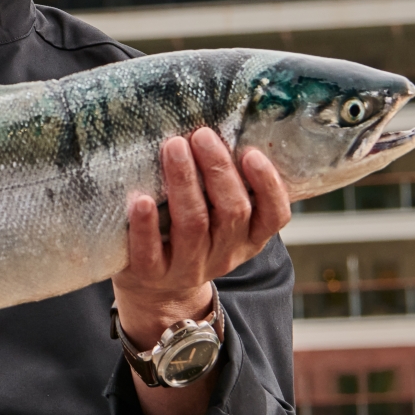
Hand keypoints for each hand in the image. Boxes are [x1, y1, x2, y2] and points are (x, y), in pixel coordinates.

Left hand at [111, 129, 290, 346]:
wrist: (156, 292)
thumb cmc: (189, 233)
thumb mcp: (217, 216)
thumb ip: (224, 184)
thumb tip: (219, 122)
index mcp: (248, 238)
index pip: (274, 216)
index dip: (268, 186)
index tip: (252, 154)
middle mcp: (224, 254)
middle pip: (232, 212)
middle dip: (218, 170)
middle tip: (201, 135)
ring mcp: (188, 267)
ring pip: (194, 225)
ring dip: (184, 183)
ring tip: (173, 147)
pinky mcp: (152, 274)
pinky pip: (150, 252)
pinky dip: (146, 225)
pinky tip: (140, 199)